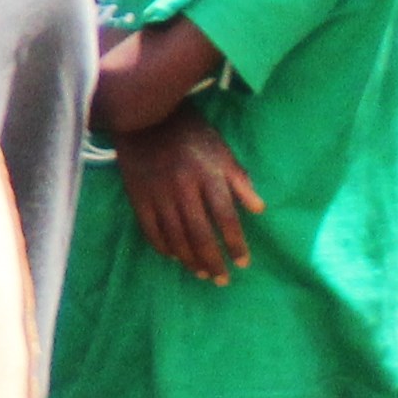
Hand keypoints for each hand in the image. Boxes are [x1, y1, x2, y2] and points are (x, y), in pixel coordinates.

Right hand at [116, 104, 262, 282]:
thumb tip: (259, 209)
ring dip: (190, 259)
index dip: (235, 243)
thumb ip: (239, 179)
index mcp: (208, 175)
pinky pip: (151, 230)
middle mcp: (183, 187)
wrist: (145, 118)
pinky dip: (163, 247)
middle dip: (213, 260)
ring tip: (202, 273)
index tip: (243, 263)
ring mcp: (158, 193)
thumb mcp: (221, 150)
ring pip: (175, 236)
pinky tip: (174, 257)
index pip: (225, 217)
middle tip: (222, 279)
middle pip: (200, 233)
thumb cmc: (191, 134)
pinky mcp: (138, 197)